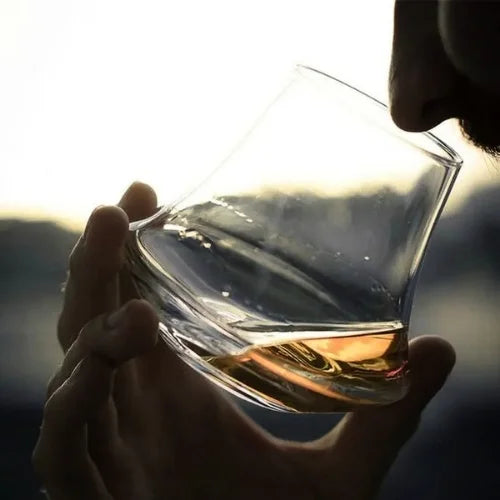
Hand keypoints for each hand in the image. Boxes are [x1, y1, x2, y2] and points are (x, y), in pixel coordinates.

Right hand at [33, 182, 454, 499]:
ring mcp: (110, 447)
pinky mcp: (91, 494)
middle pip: (96, 319)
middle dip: (99, 264)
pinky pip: (62, 441)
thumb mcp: (340, 472)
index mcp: (176, 389)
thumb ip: (386, 413)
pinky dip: (73, 399)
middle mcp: (136, 405)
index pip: (138, 302)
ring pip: (75, 367)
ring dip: (90, 321)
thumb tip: (442, 348)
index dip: (134, 252)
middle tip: (116, 212)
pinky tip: (95, 367)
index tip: (145, 196)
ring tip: (132, 306)